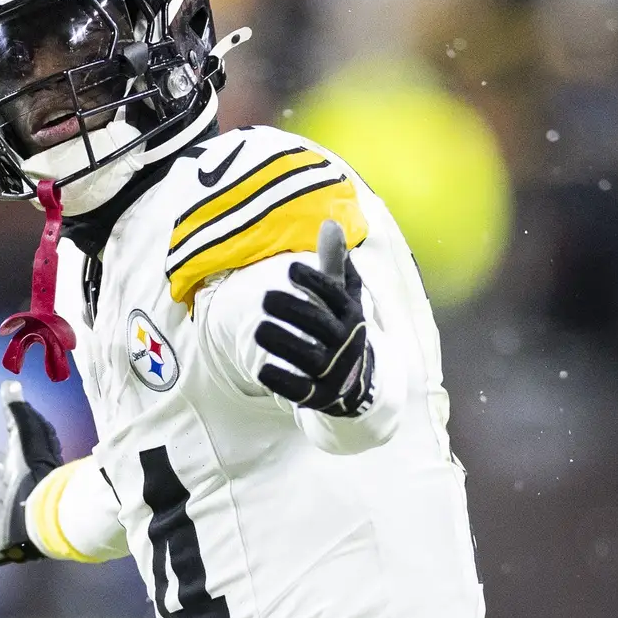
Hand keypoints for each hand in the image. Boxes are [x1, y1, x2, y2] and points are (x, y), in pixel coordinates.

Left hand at [254, 220, 374, 417]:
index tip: (290, 269)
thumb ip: (333, 262)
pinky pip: (301, 389)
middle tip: (265, 298)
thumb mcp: (342, 297)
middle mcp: (345, 343)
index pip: (335, 296)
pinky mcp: (321, 396)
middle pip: (319, 325)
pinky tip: (261, 369)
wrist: (359, 381)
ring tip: (258, 329)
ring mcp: (334, 371)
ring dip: (283, 342)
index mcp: (350, 315)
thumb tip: (329, 222)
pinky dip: (282, 381)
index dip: (315, 282)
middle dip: (293, 310)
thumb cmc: (341, 329)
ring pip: (308, 356)